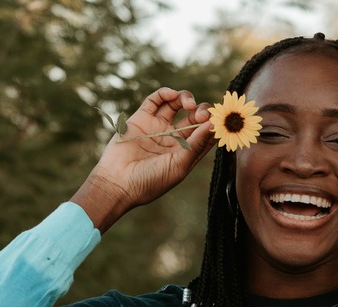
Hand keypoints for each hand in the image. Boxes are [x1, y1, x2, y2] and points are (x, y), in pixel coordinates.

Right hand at [71, 87, 214, 231]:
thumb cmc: (151, 181)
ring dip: (186, 98)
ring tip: (188, 104)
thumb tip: (214, 125)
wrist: (117, 183)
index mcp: (186, 152)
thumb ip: (197, 144)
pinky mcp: (141, 118)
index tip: (220, 120)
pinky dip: (165, 94)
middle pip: (193, 116)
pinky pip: (155, 100)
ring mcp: (157, 127)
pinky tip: (172, 95)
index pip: (206, 133)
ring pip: (176, 104)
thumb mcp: (179, 165)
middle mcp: (173, 138)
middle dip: (201, 111)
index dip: (214, 124)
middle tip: (201, 114)